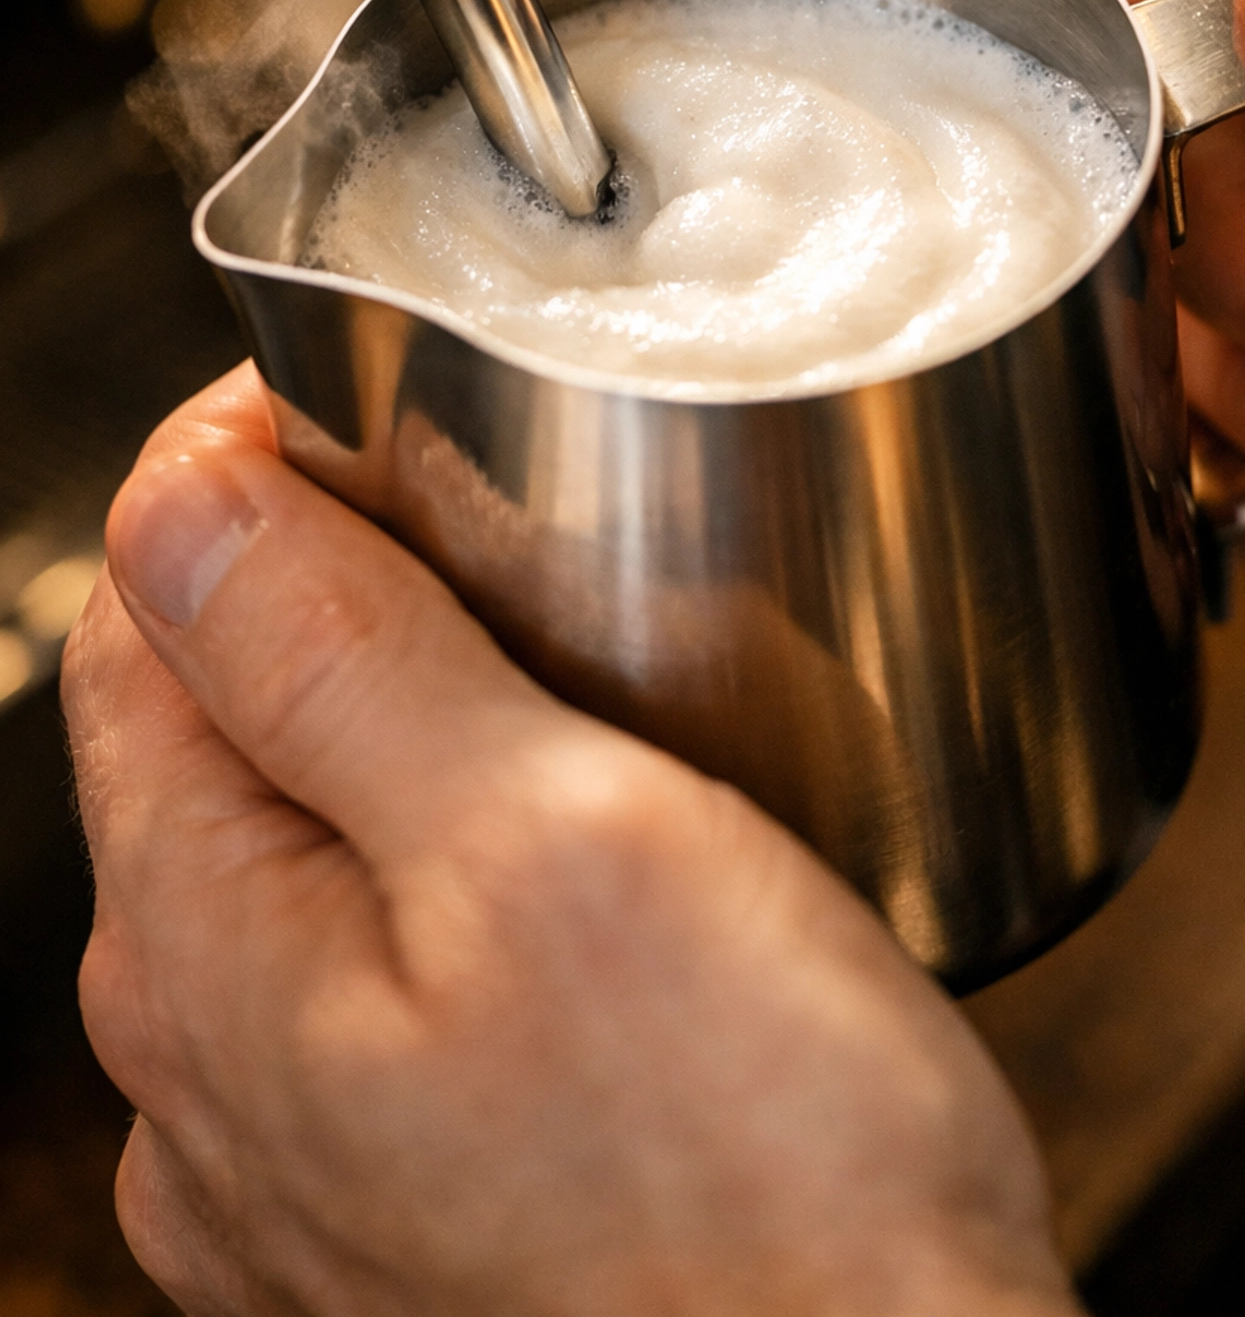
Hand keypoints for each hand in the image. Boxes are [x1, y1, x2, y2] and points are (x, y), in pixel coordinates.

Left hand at [65, 364, 1078, 1316]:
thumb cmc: (753, 1172)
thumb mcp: (549, 847)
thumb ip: (337, 665)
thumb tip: (178, 497)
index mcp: (207, 948)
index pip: (142, 619)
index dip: (239, 470)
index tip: (359, 394)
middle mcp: (207, 1070)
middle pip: (209, 731)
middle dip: (317, 584)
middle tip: (484, 499)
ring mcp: (296, 1155)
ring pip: (299, 848)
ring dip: (391, 723)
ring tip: (544, 654)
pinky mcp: (404, 1199)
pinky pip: (376, 969)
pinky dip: (444, 862)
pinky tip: (565, 854)